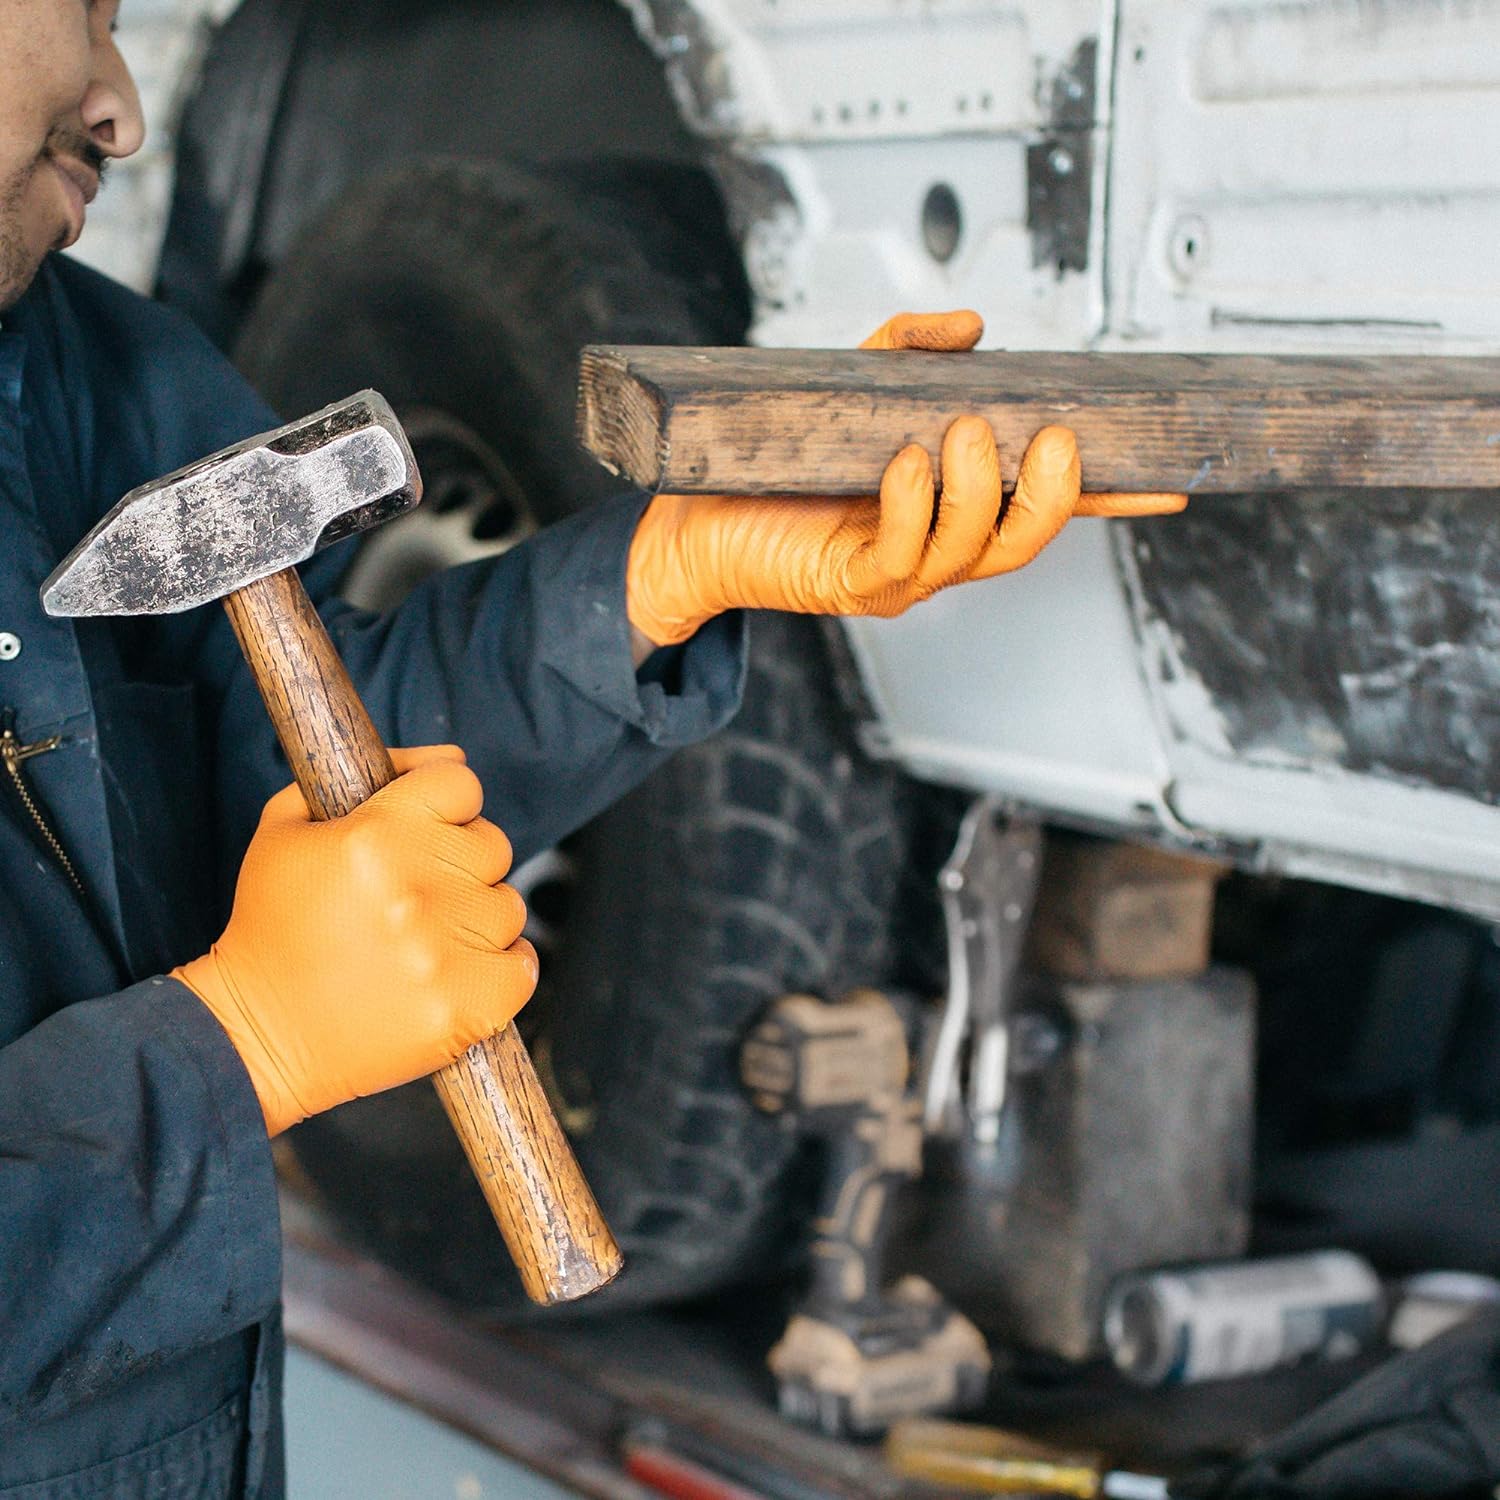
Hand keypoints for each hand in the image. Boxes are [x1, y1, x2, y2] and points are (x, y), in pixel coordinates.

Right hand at [173, 745, 537, 1135]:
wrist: (257, 1038)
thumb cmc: (271, 927)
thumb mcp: (288, 827)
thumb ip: (374, 773)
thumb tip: (451, 757)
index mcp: (376, 835)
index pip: (462, 784)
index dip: (446, 804)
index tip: (425, 829)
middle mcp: (419, 888)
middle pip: (492, 843)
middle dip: (459, 861)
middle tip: (413, 894)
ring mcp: (448, 952)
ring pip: (507, 905)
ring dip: (475, 918)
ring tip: (422, 940)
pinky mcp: (471, 1008)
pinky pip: (523, 966)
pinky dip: (500, 968)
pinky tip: (454, 970)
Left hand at [625, 310, 1187, 646]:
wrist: (694, 521)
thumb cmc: (775, 462)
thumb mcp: (849, 388)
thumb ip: (907, 352)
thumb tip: (971, 328)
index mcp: (954, 507)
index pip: (1044, 504)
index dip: (1109, 495)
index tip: (1171, 478)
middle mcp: (940, 547)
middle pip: (1025, 537)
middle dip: (1051, 493)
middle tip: (1048, 439)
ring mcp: (901, 572)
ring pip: (972, 548)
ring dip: (978, 490)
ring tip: (962, 434)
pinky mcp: (852, 582)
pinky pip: (900, 555)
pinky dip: (911, 507)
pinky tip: (905, 464)